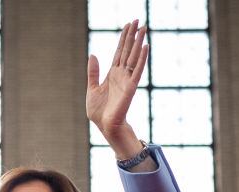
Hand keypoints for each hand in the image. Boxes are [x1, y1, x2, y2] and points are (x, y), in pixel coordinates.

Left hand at [86, 19, 147, 158]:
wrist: (104, 125)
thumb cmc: (99, 111)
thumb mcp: (92, 88)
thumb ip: (93, 72)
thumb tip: (93, 55)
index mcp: (112, 74)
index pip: (119, 52)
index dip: (123, 38)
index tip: (128, 25)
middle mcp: (121, 74)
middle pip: (128, 50)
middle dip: (132, 36)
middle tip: (138, 20)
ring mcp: (127, 79)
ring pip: (134, 57)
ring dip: (139, 42)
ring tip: (144, 28)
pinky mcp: (131, 87)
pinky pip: (138, 70)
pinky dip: (142, 58)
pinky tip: (146, 46)